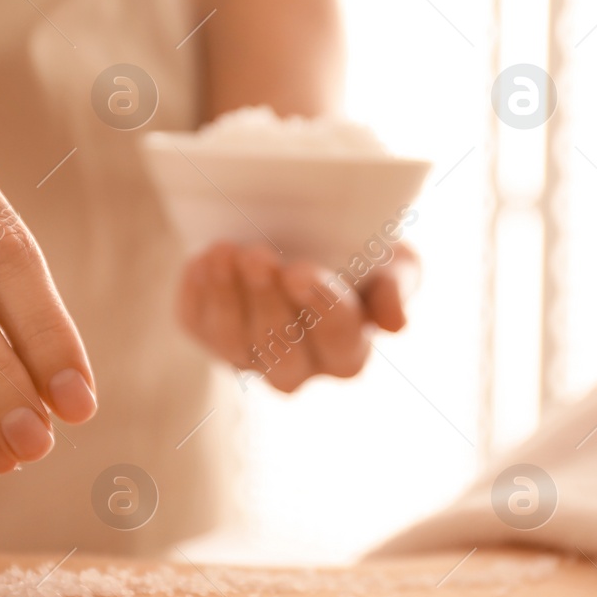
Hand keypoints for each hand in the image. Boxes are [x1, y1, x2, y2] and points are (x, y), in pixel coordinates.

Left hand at [175, 241, 417, 391]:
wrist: (309, 229)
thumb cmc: (360, 248)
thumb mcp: (395, 259)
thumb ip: (399, 286)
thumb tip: (394, 324)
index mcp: (348, 352)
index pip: (340, 343)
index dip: (322, 309)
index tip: (303, 271)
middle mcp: (298, 367)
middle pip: (282, 355)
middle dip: (268, 303)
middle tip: (259, 256)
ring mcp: (249, 356)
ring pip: (234, 343)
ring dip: (228, 296)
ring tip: (225, 251)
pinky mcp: (208, 334)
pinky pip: (197, 324)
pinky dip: (197, 292)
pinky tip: (202, 259)